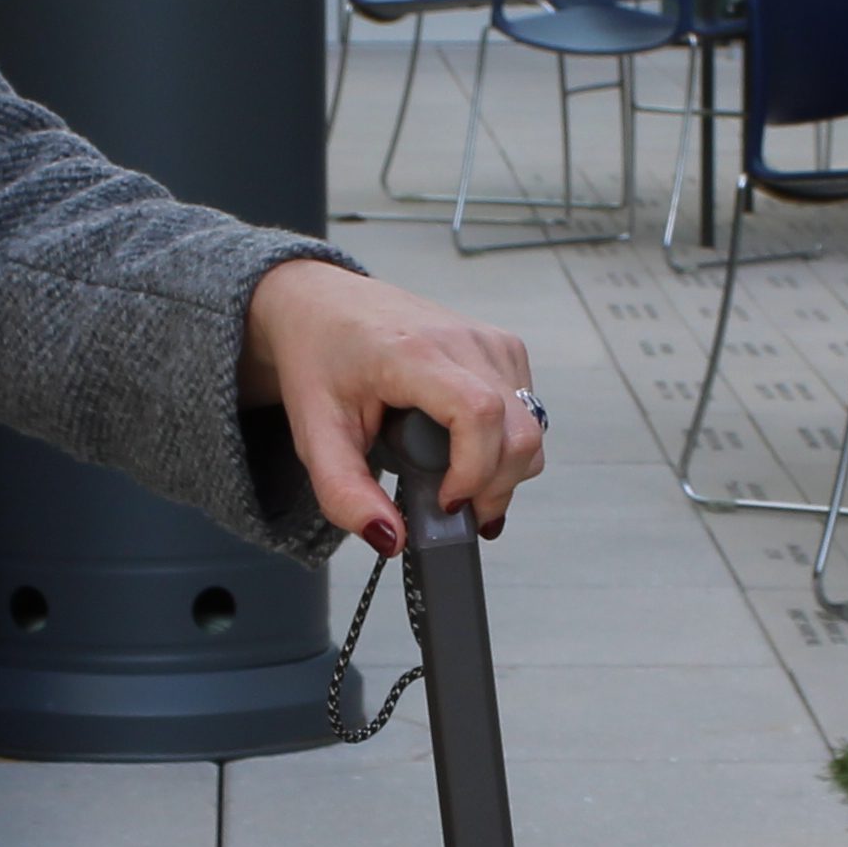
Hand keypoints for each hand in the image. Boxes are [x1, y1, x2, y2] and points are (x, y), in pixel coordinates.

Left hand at [243, 261, 547, 555]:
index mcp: (413, 353)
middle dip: (495, 488)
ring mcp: (491, 341)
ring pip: (532, 428)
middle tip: (452, 508)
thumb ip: (344, 493)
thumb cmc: (320, 361)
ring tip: (453, 478)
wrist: (325, 305)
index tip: (445, 502)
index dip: (474, 472)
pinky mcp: (504, 347)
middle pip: (519, 431)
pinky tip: (464, 446)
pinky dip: (505, 445)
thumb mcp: (315, 435)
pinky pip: (529, 412)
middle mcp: (463, 340)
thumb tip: (391, 541)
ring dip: (502, 471)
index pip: (478, 414)